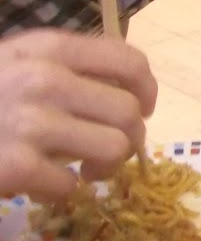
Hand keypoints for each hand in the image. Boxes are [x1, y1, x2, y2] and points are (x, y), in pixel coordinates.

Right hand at [0, 30, 157, 202]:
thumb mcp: (15, 63)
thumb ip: (65, 69)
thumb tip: (127, 94)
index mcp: (47, 47)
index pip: (129, 62)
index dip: (146, 91)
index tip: (142, 110)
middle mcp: (44, 79)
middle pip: (129, 112)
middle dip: (128, 139)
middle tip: (107, 153)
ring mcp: (29, 123)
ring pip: (113, 149)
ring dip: (103, 168)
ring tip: (81, 172)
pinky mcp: (14, 167)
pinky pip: (70, 186)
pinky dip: (61, 193)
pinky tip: (40, 187)